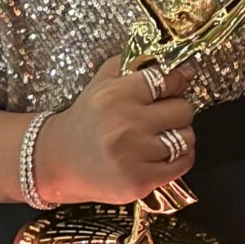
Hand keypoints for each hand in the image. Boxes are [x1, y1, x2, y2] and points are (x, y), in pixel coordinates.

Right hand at [32, 59, 196, 207]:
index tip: (174, 86)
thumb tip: (172, 61)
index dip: (176, 82)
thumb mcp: (100, 82)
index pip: (168, 79)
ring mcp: (133, 155)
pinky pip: (183, 163)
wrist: (57, 161)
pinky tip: (161, 155)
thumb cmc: (85, 121)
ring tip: (160, 137)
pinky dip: (179, 158)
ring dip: (179, 136)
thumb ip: (131, 63)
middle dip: (177, 111)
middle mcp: (125, 124)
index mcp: (115, 95)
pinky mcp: (140, 181)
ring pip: (187, 138)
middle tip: (162, 116)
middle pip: (183, 110)